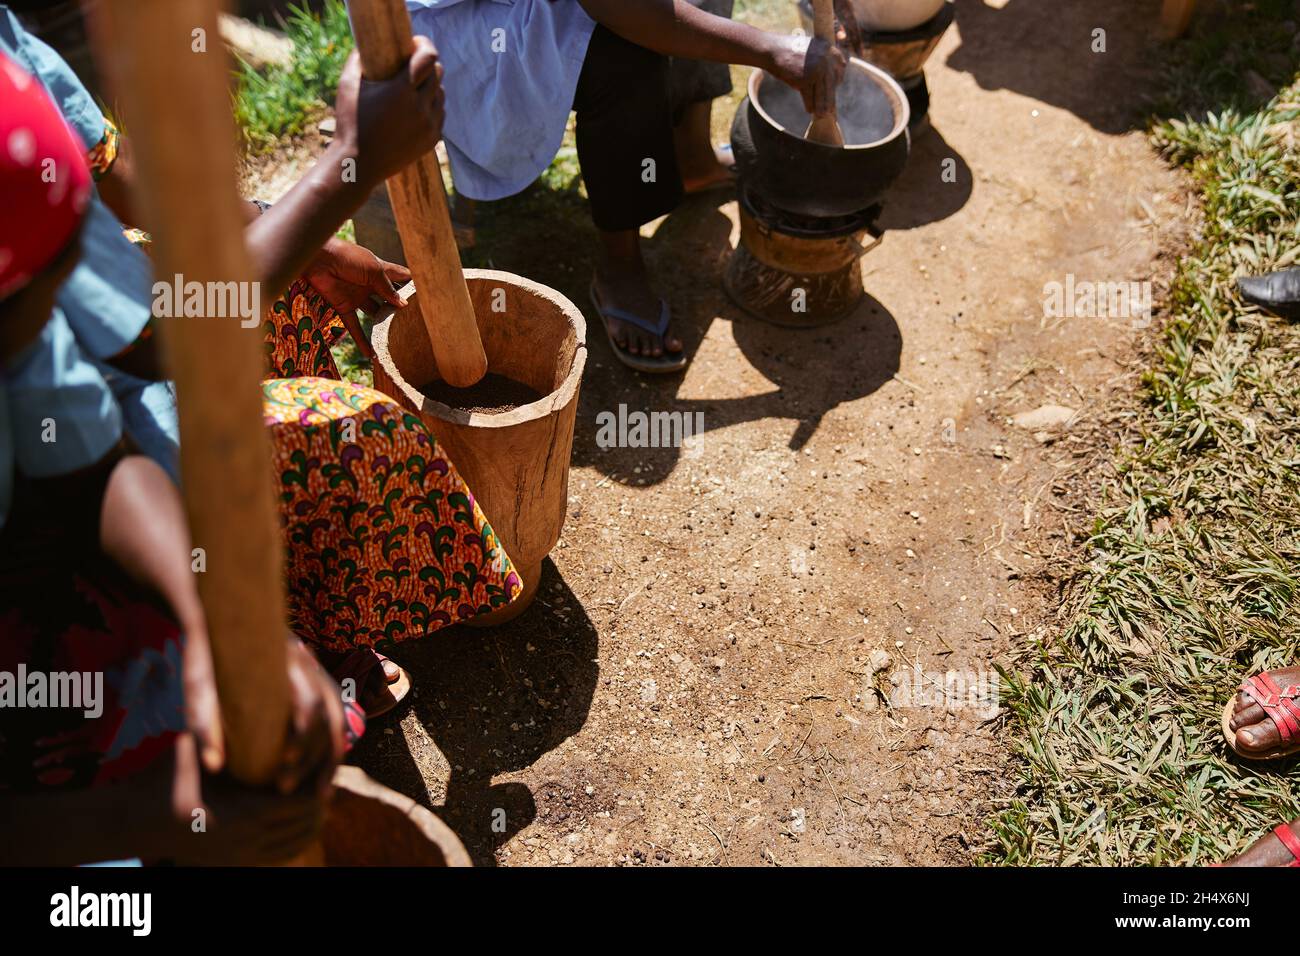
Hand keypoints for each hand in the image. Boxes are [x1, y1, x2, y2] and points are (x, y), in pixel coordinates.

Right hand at [162, 640, 345, 863]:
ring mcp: (241, 859)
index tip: (321, 756)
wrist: (134, 820)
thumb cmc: (166, 774)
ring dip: (313, 819)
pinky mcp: (236, 866)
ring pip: (297, 842)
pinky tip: (302, 816)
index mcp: (240, 813)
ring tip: (318, 789)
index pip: (299, 801)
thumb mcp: (195, 745)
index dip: (315, 780)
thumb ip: (222, 724)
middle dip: (319, 798)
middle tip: (325, 771)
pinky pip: (281, 855)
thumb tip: (257, 686)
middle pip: (305, 823)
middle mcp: (245, 842)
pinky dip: (298, 837)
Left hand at [304, 238, 410, 357]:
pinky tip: (370, 354)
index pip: (400, 276)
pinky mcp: (344, 306)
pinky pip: (354, 326)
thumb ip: (388, 288)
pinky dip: (361, 340)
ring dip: (384, 324)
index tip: (428, 292)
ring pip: (374, 313)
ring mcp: (357, 296)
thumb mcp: (374, 270)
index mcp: (379, 270)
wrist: (318, 258)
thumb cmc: (348, 257)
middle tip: (417, 320)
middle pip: (389, 297)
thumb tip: (404, 305)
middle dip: (401, 307)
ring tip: (399, 336)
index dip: (413, 282)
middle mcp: (370, 284)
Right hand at [332, 37, 445, 186]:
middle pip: (437, 73)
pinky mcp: (432, 140)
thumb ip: (357, 60)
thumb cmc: (349, 123)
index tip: (414, 43)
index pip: (429, 57)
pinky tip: (416, 106)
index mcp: (401, 91)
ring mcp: (429, 125)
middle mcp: (420, 107)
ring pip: (441, 94)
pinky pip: (440, 114)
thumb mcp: (346, 86)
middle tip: (412, 64)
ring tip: (413, 88)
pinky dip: (432, 107)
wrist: (359, 165)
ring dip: (430, 87)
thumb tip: (366, 45)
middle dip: (426, 65)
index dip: (424, 45)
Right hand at [767, 33, 846, 115]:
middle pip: (830, 82)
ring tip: (822, 114)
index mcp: (827, 48)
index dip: (839, 76)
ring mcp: (816, 70)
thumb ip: (820, 57)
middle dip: (830, 97)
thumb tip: (826, 76)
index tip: (837, 85)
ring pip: (821, 91)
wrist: (773, 50)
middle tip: (831, 109)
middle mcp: (825, 59)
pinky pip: (809, 96)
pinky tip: (809, 111)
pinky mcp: (806, 79)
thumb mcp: (809, 47)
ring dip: (821, 105)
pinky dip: (809, 104)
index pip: (840, 65)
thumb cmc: (789, 49)